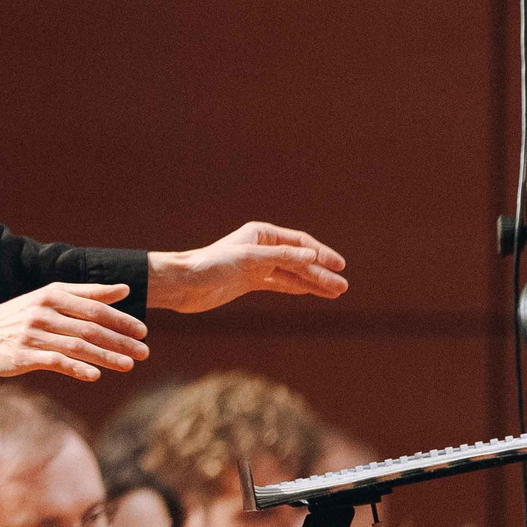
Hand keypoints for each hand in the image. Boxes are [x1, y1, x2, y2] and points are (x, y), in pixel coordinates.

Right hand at [0, 283, 146, 381]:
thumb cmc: (19, 315)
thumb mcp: (50, 297)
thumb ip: (88, 293)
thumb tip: (125, 290)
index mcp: (52, 295)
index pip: (95, 307)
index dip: (121, 320)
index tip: (142, 331)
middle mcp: (43, 312)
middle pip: (90, 328)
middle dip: (120, 341)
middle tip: (144, 352)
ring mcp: (32, 335)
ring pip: (77, 346)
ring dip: (106, 357)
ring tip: (128, 365)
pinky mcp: (23, 356)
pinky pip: (55, 362)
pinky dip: (76, 368)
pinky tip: (95, 376)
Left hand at [148, 222, 347, 313]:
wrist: (183, 284)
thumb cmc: (211, 265)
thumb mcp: (249, 259)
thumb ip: (282, 258)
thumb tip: (313, 257)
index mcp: (261, 233)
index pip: (300, 242)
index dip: (321, 254)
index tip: (339, 266)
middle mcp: (261, 247)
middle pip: (299, 259)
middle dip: (321, 273)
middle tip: (342, 287)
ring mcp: (256, 265)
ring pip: (292, 273)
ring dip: (313, 282)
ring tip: (336, 292)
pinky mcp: (249, 281)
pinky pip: (280, 283)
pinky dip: (297, 287)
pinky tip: (313, 292)